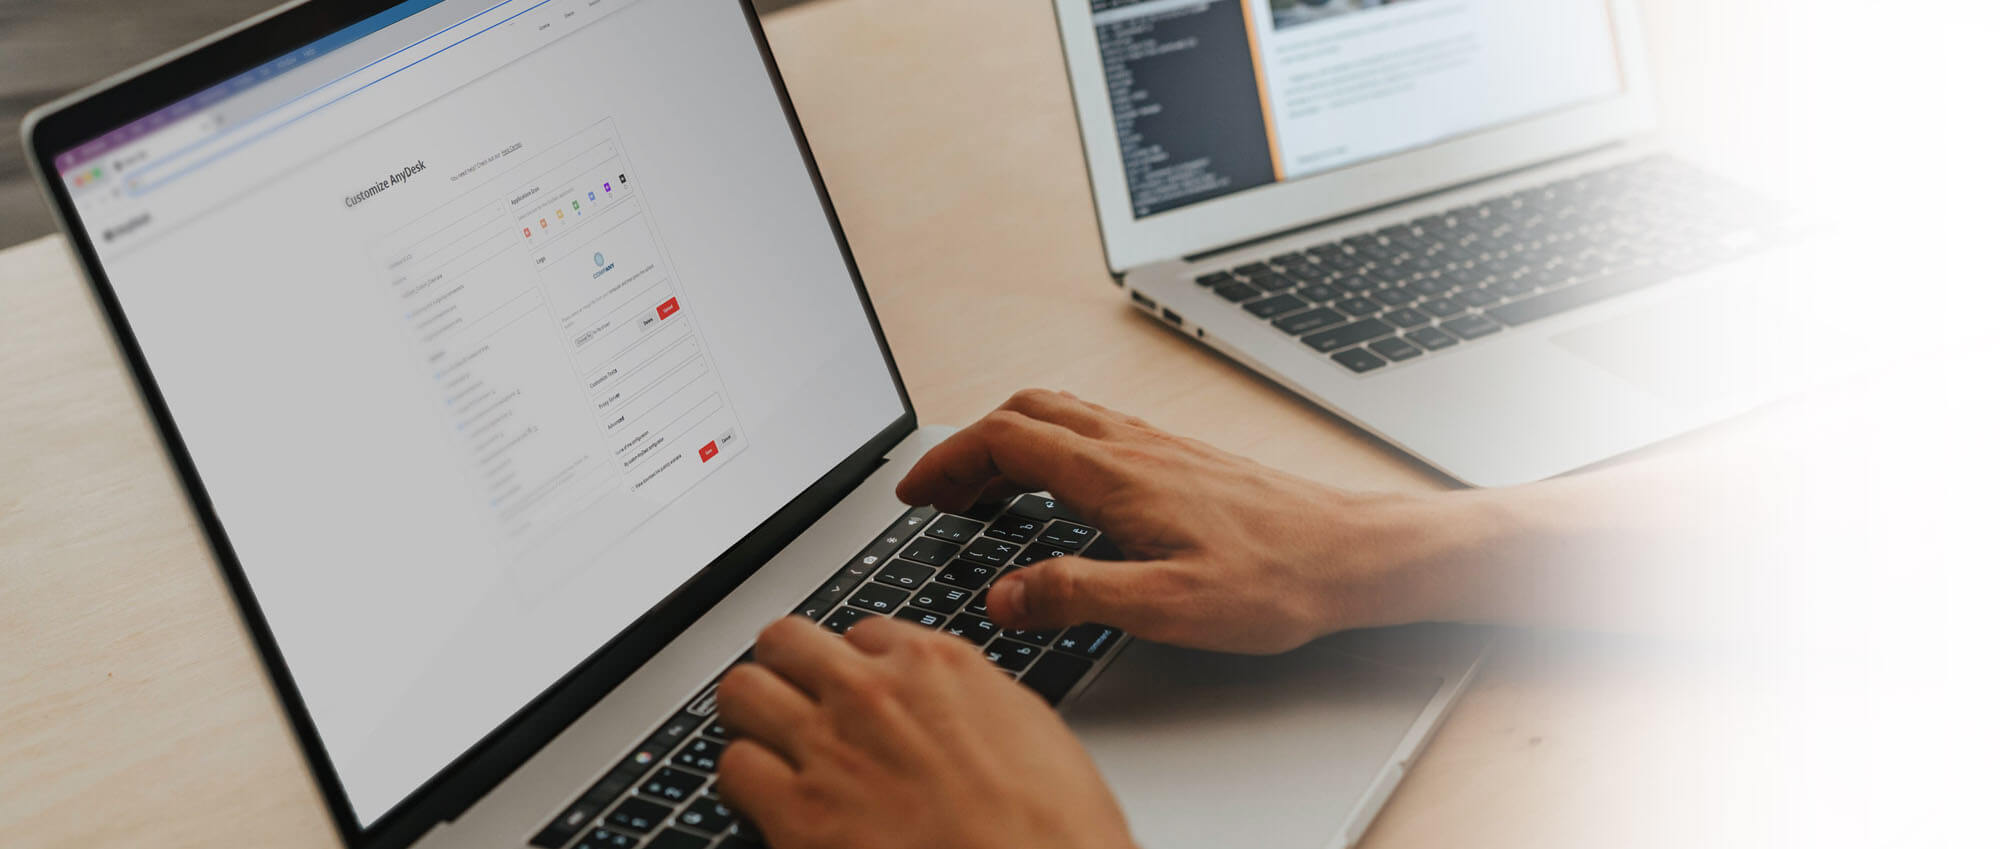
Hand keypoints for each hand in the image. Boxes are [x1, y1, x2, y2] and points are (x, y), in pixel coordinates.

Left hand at [715, 615, 1137, 848]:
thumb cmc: (1055, 830)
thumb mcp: (1028, 727)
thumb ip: (966, 697)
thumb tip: (939, 700)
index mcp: (935, 663)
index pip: (858, 632)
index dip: (853, 668)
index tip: (856, 694)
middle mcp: (874, 692)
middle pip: (783, 642)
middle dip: (784, 674)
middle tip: (794, 707)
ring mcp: (830, 747)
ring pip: (741, 694)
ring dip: (753, 722)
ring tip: (772, 752)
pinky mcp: (799, 814)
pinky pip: (732, 769)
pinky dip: (746, 785)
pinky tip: (773, 805)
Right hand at [895, 390, 1493, 653]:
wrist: (1352, 554)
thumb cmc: (1275, 580)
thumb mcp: (1168, 605)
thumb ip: (1078, 594)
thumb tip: (1004, 595)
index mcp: (1117, 474)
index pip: (1006, 439)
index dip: (948, 461)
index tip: (916, 493)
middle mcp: (1133, 446)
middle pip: (1024, 413)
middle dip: (968, 446)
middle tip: (938, 493)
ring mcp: (1157, 447)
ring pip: (1059, 416)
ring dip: (1006, 442)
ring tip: (980, 492)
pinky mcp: (1178, 459)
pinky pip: (1091, 431)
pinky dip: (1048, 448)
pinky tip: (1056, 490)